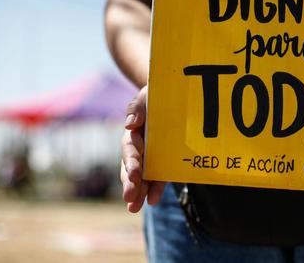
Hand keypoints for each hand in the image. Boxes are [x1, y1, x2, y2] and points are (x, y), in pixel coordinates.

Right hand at [121, 85, 164, 211]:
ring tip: (134, 208)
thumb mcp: (146, 95)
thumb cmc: (157, 95)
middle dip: (130, 183)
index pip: (130, 149)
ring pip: (142, 177)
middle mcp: (139, 148)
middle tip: (130, 198)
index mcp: (134, 133)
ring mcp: (151, 157)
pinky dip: (155, 189)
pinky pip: (158, 177)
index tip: (135, 175)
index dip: (131, 162)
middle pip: (131, 168)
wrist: (175, 96)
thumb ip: (137, 107)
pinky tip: (153, 200)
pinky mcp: (164, 162)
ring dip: (138, 192)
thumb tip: (129, 124)